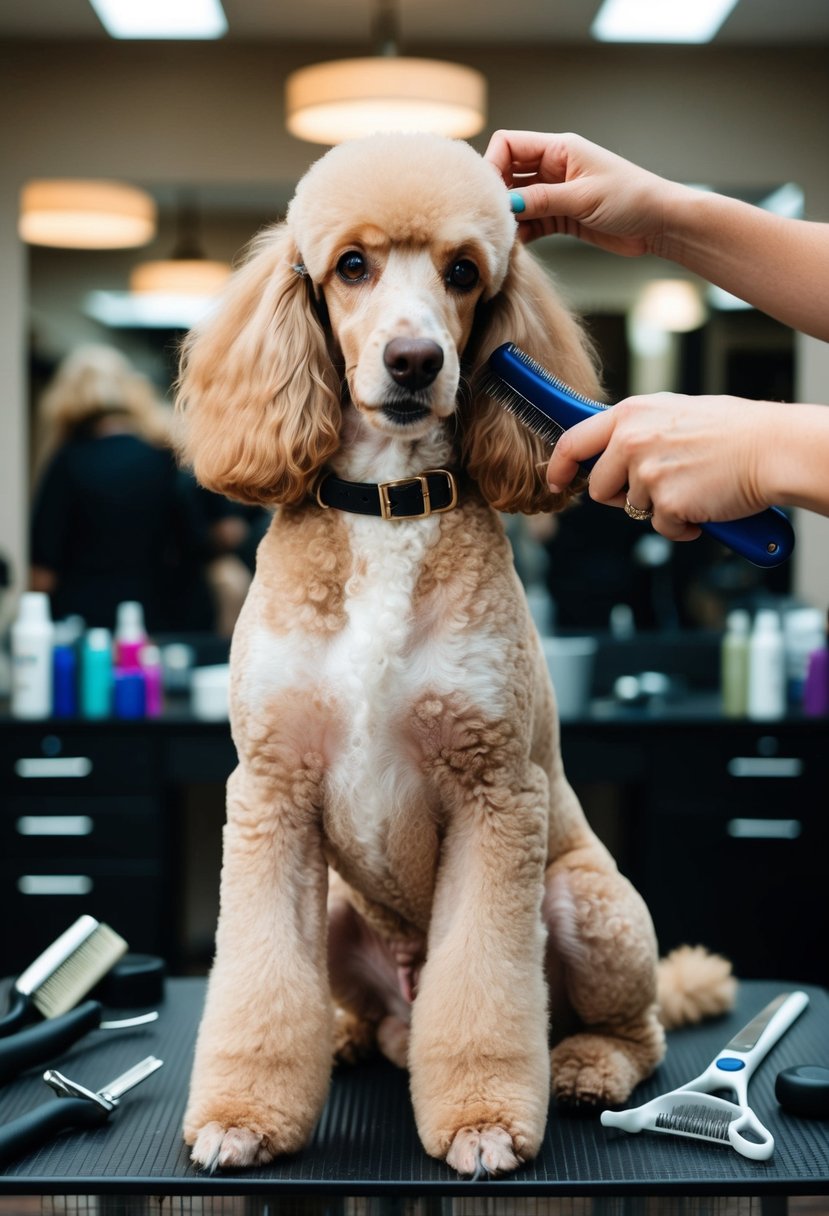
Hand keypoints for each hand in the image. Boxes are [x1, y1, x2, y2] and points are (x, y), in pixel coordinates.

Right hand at [485, 129, 680, 254]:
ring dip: (509, 218)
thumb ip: (542, 199)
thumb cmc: (631, 198)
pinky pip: (532, 222)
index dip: (492, 165)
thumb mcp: (582, 197)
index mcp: (560, 148)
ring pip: (518, 201)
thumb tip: (505, 205)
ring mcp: (557, 193)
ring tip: (502, 237)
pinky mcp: (563, 217)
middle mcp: (554, 167)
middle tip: (490, 219)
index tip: (488, 194)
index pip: (509, 144)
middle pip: (509, 173)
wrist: (660, 223)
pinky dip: (522, 234)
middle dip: (497, 195)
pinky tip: (517, 247)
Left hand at [545, 393, 774, 540]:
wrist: (770, 450)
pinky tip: (704, 504)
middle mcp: (632, 441)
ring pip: (632, 511)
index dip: (559, 466)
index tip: (555, 481)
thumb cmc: (731, 431)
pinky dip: (682, 526)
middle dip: (622, 497)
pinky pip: (661, 528)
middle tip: (659, 486)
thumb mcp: (672, 414)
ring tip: (692, 487)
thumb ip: (635, 431)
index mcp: (630, 415)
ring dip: (659, 509)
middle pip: (599, 488)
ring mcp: (647, 473)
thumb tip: (608, 455)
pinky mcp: (666, 503)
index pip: (574, 441)